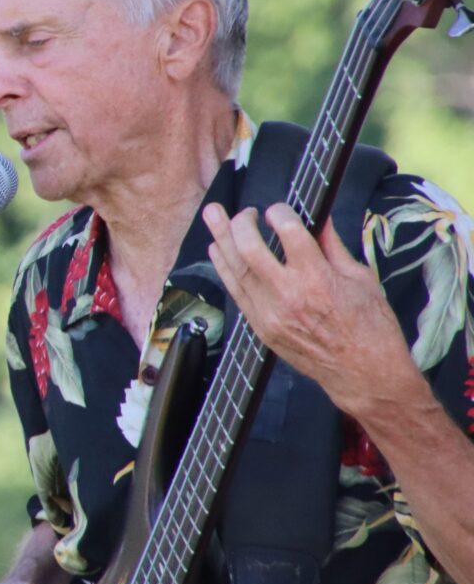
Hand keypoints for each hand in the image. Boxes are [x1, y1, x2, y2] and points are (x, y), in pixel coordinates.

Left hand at [201, 203, 417, 418]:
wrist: (364, 374)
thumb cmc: (371, 327)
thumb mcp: (361, 278)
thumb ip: (333, 246)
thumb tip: (319, 217)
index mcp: (318, 278)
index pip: (288, 230)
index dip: (280, 212)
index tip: (279, 209)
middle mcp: (288, 294)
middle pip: (249, 247)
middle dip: (241, 221)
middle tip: (246, 212)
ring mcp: (269, 313)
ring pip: (234, 268)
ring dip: (221, 238)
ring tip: (213, 215)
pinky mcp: (260, 327)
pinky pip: (234, 291)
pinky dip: (224, 267)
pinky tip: (218, 251)